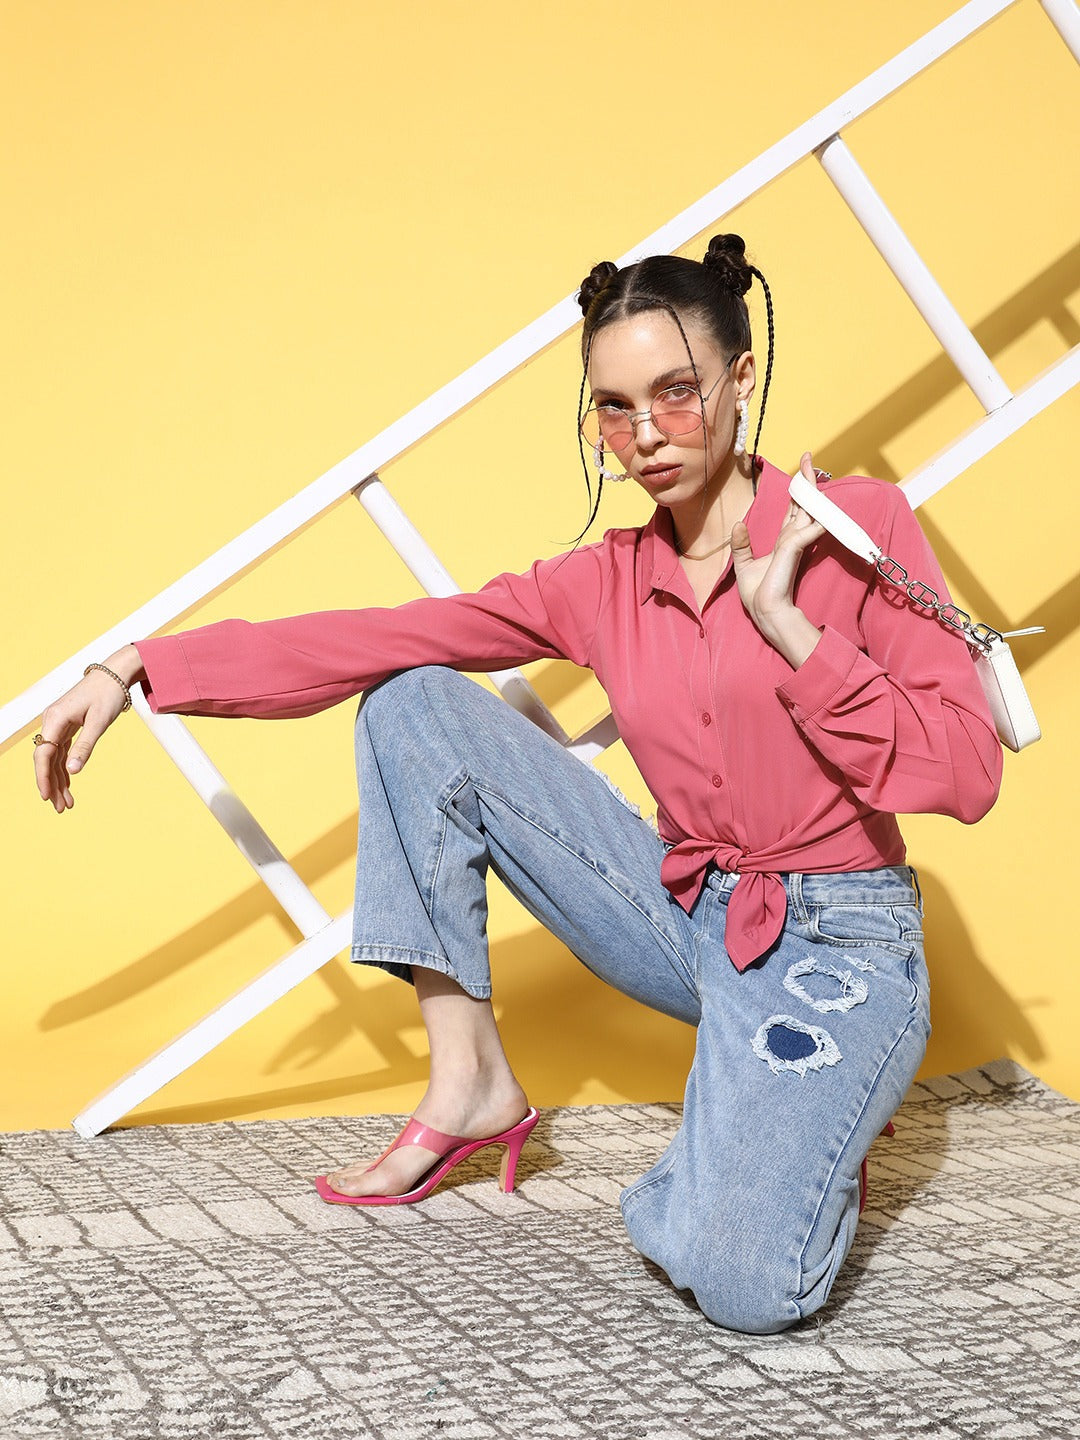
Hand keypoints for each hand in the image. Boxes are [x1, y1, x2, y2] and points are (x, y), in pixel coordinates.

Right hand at [34, 644, 144, 812]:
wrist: (114, 674)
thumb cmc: (108, 694)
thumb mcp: (99, 722)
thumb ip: (85, 747)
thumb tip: (72, 771)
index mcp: (55, 718)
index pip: (43, 754)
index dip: (43, 777)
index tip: (47, 797)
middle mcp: (52, 721)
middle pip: (46, 759)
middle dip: (52, 784)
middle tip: (60, 808)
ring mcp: (58, 724)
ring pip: (53, 758)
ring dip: (59, 780)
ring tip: (67, 803)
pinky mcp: (66, 725)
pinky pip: (61, 751)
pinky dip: (65, 768)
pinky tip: (68, 785)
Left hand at [730, 451, 825, 665]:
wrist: (764, 610)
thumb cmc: (758, 593)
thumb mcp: (743, 565)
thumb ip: (741, 545)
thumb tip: (737, 524)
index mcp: (784, 540)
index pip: (794, 509)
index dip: (797, 490)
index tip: (799, 469)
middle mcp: (793, 538)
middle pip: (805, 503)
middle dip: (807, 480)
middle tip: (808, 457)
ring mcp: (795, 543)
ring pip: (809, 510)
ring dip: (812, 490)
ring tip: (811, 469)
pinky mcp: (793, 550)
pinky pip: (806, 528)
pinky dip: (815, 517)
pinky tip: (820, 504)